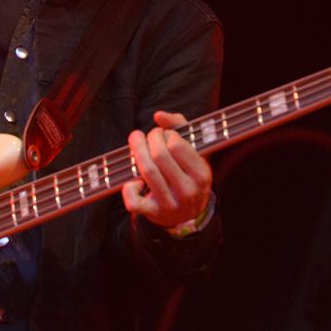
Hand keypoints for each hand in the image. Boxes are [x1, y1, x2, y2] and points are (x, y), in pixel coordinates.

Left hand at [122, 110, 211, 229]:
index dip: (166, 134)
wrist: (187, 215)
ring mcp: (171, 203)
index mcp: (202, 174)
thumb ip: (179, 127)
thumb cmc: (187, 175)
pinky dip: (129, 188)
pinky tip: (134, 180)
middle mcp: (188, 190)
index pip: (177, 145)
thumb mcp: (194, 152)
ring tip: (136, 143)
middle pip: (159, 155)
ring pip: (147, 171)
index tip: (164, 135)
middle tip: (148, 137)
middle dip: (149, 139)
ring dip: (137, 152)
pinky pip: (134, 201)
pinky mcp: (153, 213)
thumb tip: (158, 115)